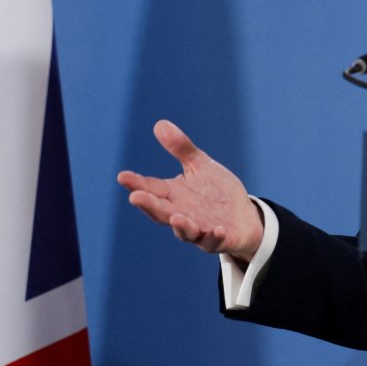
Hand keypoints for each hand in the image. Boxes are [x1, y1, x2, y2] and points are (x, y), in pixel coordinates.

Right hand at [116, 120, 263, 261]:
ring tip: (176, 217)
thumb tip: (159, 124)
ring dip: (181, 226)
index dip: (136, 183)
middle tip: (135, 197)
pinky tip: (218, 229)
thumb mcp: (201, 167)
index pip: (151, 189)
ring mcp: (200, 230)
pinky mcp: (221, 240)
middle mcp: (182, 214)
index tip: (122, 176)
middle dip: (148, 205)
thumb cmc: (216, 192)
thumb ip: (182, 149)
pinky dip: (215, 237)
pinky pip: (215, 241)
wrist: (244, 216)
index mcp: (174, 195)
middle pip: (161, 212)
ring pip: (186, 231)